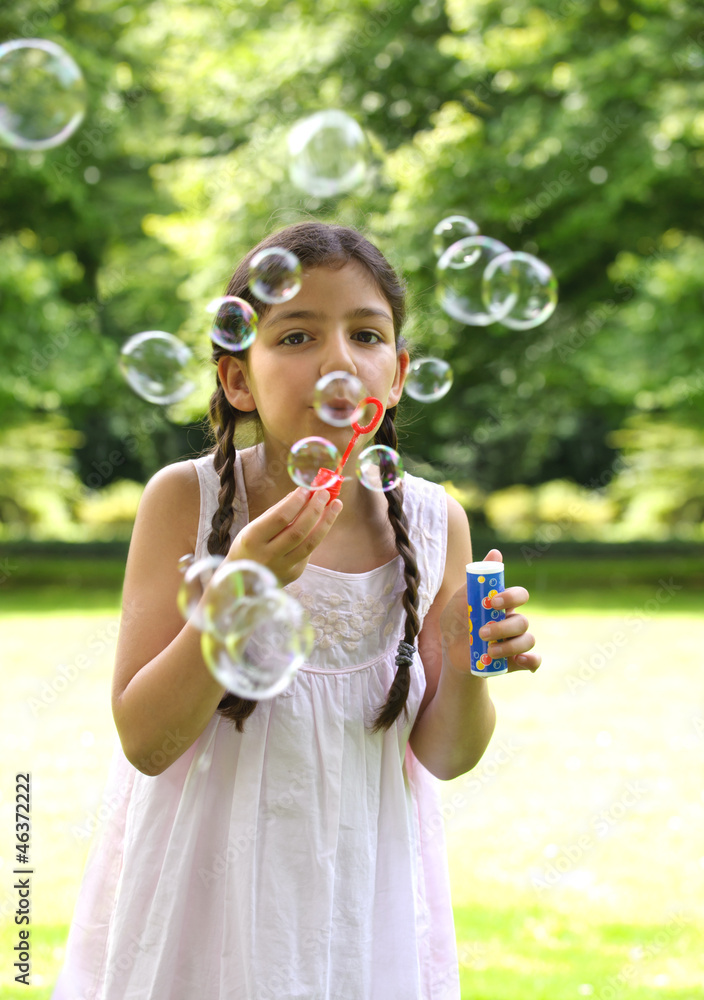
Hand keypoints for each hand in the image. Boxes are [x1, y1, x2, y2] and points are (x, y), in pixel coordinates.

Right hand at [226, 486, 342, 585]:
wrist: (242, 579)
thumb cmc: (248, 547)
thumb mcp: (253, 527)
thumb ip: (276, 513)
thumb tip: (301, 494)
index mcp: (253, 539)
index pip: (280, 518)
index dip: (296, 502)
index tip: (306, 489)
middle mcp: (268, 555)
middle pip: (298, 530)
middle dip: (315, 509)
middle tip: (324, 493)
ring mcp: (282, 567)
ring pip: (310, 543)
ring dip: (326, 522)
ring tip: (336, 505)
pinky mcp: (294, 573)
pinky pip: (309, 550)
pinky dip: (317, 534)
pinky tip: (324, 521)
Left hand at [440, 547, 540, 674]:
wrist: (451, 655)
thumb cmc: (457, 623)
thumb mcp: (460, 602)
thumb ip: (476, 581)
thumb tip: (496, 552)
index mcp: (503, 605)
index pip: (519, 595)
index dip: (511, 597)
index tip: (492, 602)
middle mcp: (513, 621)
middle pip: (523, 620)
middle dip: (503, 627)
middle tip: (482, 632)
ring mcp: (516, 641)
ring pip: (528, 640)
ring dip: (509, 646)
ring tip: (489, 651)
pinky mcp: (517, 661)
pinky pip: (534, 660)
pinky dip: (531, 661)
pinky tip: (517, 661)